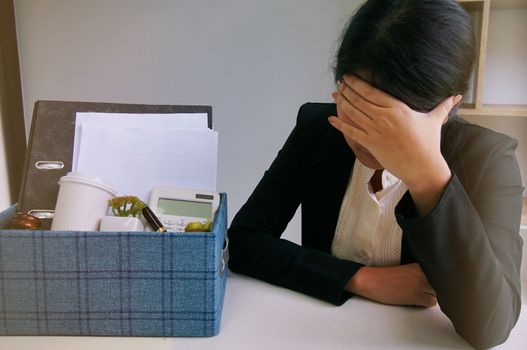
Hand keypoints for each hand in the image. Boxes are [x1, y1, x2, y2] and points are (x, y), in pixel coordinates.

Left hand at [329, 75, 461, 214]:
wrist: (422, 167)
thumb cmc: (429, 144)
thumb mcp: (435, 121)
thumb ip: (444, 105)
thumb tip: (457, 95)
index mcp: (398, 108)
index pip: (373, 92)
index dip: (358, 83)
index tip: (350, 77)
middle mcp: (385, 117)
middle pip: (360, 99)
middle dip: (347, 89)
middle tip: (340, 82)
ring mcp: (376, 131)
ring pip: (354, 113)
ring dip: (342, 103)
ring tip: (335, 94)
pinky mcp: (371, 144)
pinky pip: (352, 132)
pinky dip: (340, 125)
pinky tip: (331, 119)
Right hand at [346, 263, 436, 307]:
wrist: (372, 281)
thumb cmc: (383, 277)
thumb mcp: (404, 271)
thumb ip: (418, 276)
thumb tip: (430, 286)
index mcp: (419, 266)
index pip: (435, 277)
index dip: (430, 283)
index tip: (424, 286)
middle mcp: (423, 273)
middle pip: (437, 286)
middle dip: (429, 290)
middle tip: (415, 292)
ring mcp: (421, 284)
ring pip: (435, 295)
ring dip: (427, 297)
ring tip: (412, 296)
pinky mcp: (417, 295)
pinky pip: (431, 302)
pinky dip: (424, 303)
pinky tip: (413, 300)